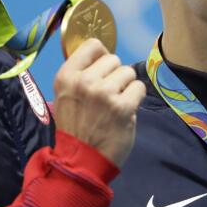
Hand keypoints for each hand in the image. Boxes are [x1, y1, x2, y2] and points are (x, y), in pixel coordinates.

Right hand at [52, 38, 145, 167]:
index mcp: (66, 76)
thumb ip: (81, 75)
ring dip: (126, 87)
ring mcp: (104, 94)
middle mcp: (84, 81)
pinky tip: (126, 110)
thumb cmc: (76, 127)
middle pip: (114, 59)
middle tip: (108, 96)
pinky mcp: (122, 107)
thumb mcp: (66, 95)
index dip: (102, 56)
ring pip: (128, 72)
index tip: (103, 70)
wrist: (80, 160)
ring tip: (116, 104)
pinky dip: (136, 98)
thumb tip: (104, 55)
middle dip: (115, 75)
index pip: (92, 45)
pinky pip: (139, 88)